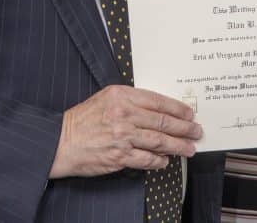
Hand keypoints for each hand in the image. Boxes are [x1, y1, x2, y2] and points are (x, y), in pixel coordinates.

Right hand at [48, 85, 202, 178]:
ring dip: (178, 146)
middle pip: (163, 122)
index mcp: (121, 96)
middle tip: (196, 131)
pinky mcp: (119, 156)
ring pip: (159, 141)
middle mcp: (124, 114)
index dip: (177, 109)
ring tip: (189, 148)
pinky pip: (147, 159)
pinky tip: (165, 160)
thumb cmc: (82, 120)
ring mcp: (122, 137)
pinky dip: (159, 161)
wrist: (60, 141)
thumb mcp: (105, 98)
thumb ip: (130, 100)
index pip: (158, 101)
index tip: (188, 113)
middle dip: (184, 128)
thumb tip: (158, 109)